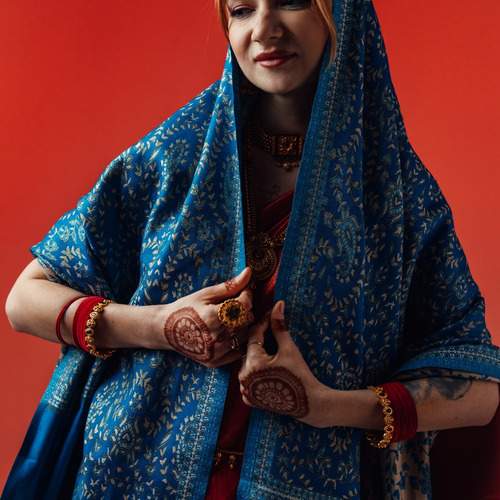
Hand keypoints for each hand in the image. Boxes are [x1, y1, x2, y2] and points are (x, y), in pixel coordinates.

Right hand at [153, 267, 254, 367]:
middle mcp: (216, 337)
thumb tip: (249, 272)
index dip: (247, 296)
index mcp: (213, 317)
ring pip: (245, 336)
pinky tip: (227, 332)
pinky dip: (237, 341)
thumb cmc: (186, 307)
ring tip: (230, 319)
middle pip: (247, 320)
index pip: (245, 305)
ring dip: (242, 326)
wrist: (165, 329)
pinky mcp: (215, 362)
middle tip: (235, 306)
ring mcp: (216, 352)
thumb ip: (229, 286)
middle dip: (245, 310)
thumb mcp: (205, 294)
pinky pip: (238, 351)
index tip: (242, 292)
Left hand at [238, 300, 330, 427]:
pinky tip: (267, 364)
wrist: (309, 403)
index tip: (272, 313)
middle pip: (250, 349)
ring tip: (271, 345)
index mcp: (253, 363)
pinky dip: (255, 370)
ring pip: (248, 363)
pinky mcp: (250, 399)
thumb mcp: (289, 348)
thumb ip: (279, 326)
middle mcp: (244, 377)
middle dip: (260, 338)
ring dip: (257, 354)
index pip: (254, 335)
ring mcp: (245, 390)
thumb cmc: (300, 375)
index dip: (263, 322)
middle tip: (272, 326)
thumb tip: (278, 304)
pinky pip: (248, 378)